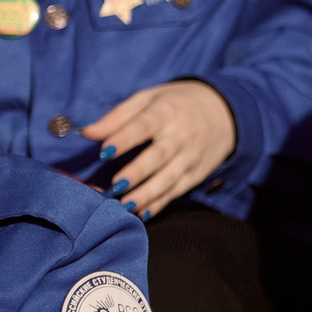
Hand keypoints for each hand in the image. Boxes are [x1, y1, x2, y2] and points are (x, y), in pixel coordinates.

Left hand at [86, 80, 238, 217]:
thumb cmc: (176, 104)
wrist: (225, 112)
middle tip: (115, 184)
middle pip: (159, 155)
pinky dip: (161, 203)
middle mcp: (181, 135)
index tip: (103, 152)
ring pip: (169, 178)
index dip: (124, 139)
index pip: (144, 125)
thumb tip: (87, 132)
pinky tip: (143, 213)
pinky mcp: (196, 173)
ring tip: (126, 204)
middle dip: (138, 171)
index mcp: (167, 112)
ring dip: (148, 193)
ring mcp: (191, 157)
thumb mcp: (149, 99)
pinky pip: (177, 190)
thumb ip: (118, 116)